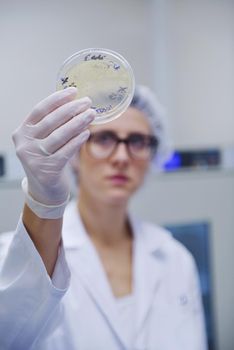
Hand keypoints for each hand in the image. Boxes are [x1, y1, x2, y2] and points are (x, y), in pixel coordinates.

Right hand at [12, 87, 94, 206]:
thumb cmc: (47, 160)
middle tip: (88, 102)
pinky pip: (66, 151)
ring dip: (78, 123)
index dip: (57, 99)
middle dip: (72, 109)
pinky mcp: (46, 170)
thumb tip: (76, 105)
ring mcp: (34, 158)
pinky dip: (77, 140)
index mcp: (22, 132)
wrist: (44, 190)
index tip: (73, 92)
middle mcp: (24, 144)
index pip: (39, 110)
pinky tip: (87, 133)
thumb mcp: (44, 141)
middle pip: (51, 121)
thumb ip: (53, 125)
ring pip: (60, 135)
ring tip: (91, 115)